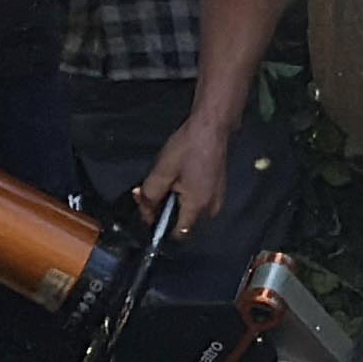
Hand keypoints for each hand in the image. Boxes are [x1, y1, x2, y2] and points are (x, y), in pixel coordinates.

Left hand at [137, 119, 231, 239]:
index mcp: (197, 207)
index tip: (148, 214)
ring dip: (175, 204)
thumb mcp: (162, 171)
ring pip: (190, 213)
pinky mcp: (218, 191)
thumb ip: (150, 196)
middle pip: (183, 224)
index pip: (176, 235)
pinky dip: (186, 198)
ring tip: (167, 183)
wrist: (213, 126)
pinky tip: (179, 180)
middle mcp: (211, 209)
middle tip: (153, 193)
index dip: (159, 228)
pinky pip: (198, 203)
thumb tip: (145, 214)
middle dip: (166, 213)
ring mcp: (217, 200)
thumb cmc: (188, 147)